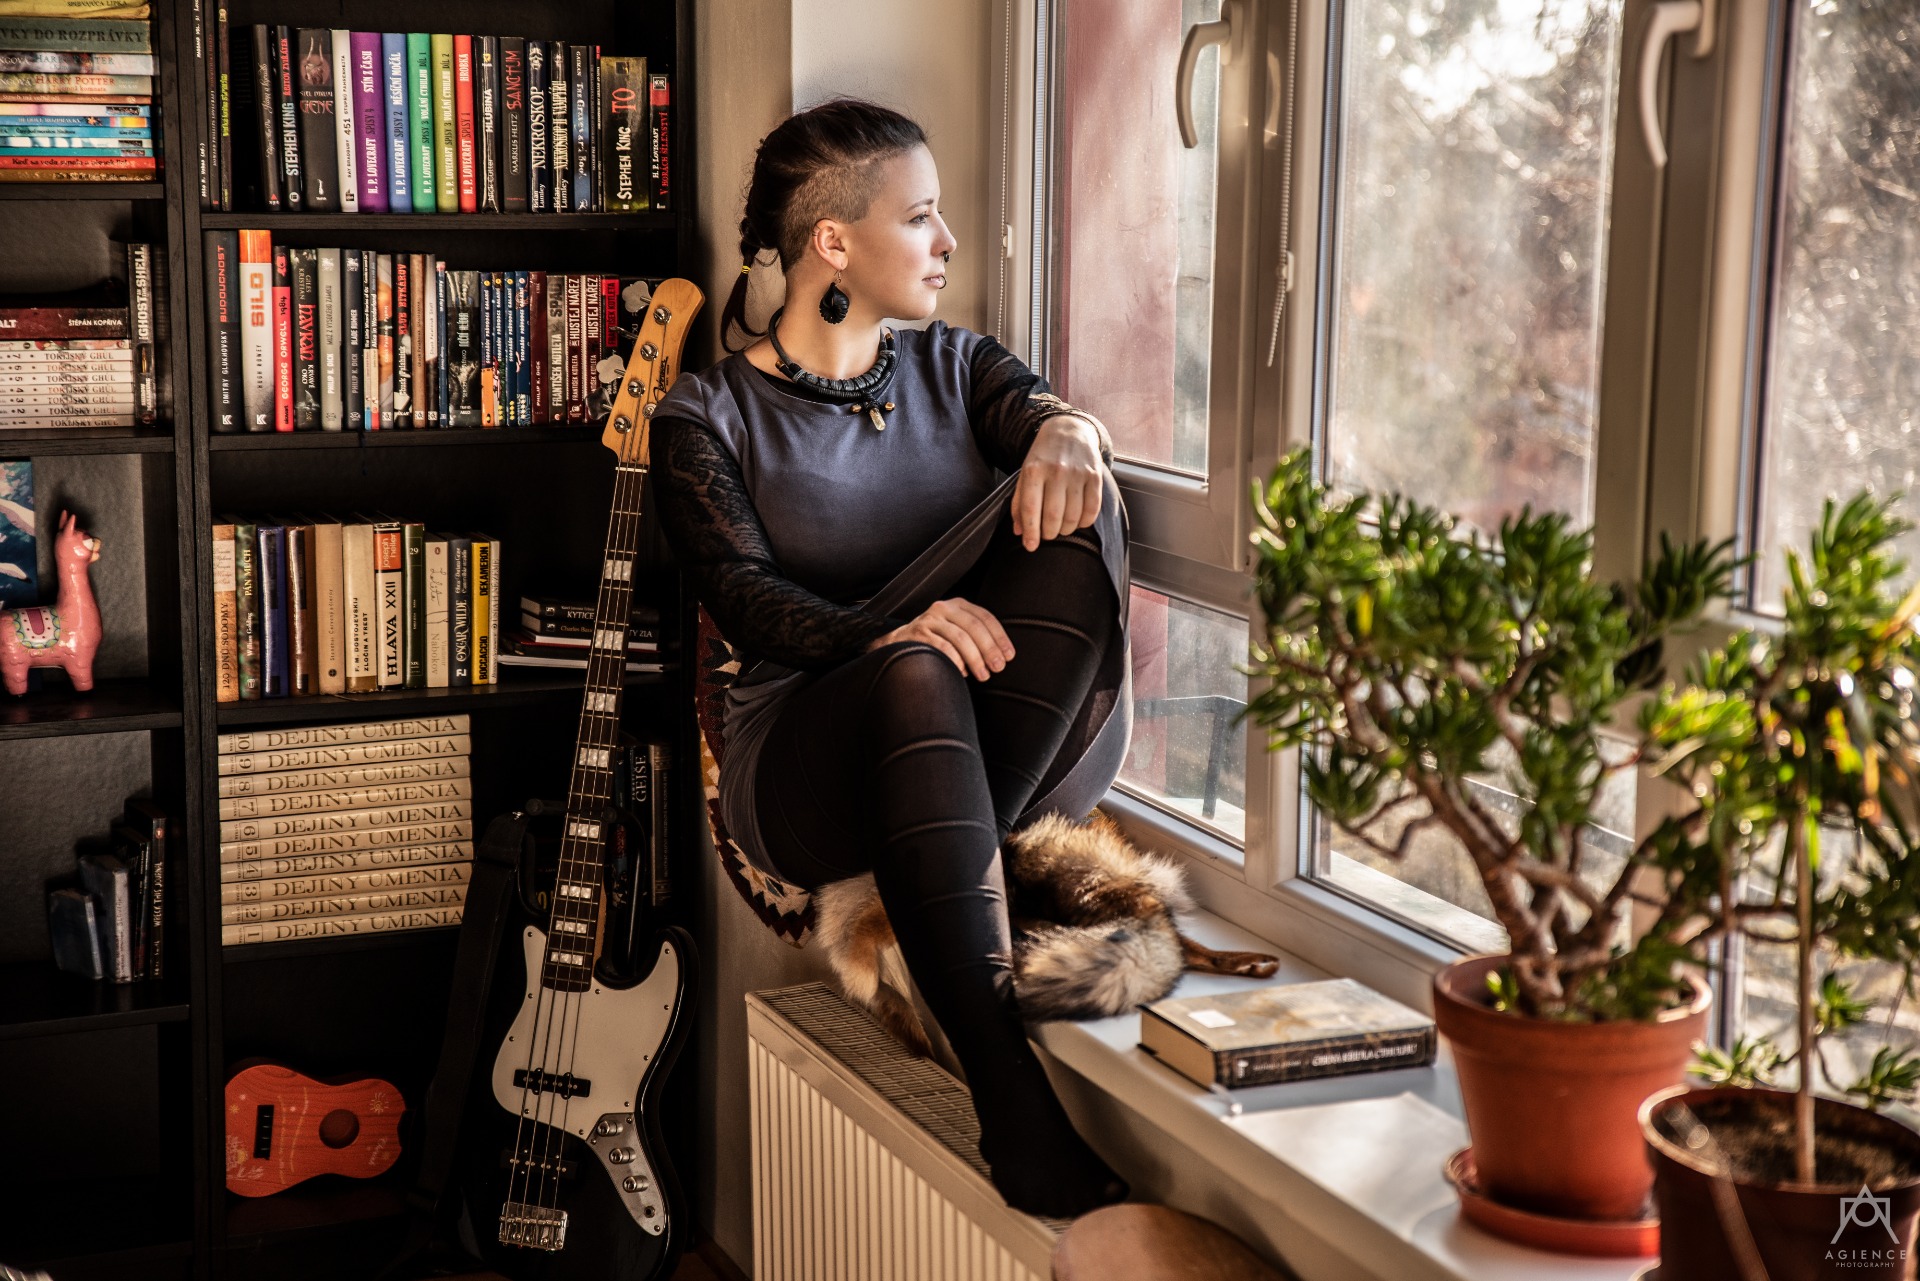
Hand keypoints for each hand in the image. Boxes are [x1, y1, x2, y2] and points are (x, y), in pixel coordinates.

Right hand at [867, 597, 1014, 679]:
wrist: (898, 645)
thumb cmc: (935, 642)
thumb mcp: (956, 631)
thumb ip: (975, 637)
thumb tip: (1001, 657)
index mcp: (958, 605)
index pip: (985, 617)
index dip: (999, 637)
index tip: (1009, 656)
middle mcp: (943, 608)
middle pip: (974, 627)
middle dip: (989, 649)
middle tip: (998, 667)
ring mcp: (929, 620)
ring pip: (960, 638)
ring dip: (975, 659)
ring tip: (983, 675)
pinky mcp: (917, 634)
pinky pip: (942, 648)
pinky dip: (955, 661)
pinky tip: (962, 672)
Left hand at [1012, 415, 1103, 551]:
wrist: (1068, 430)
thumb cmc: (1043, 457)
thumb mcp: (1025, 474)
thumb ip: (1020, 503)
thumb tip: (1019, 532)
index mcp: (1033, 471)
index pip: (1031, 509)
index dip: (1031, 532)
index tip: (1030, 547)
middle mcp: (1056, 471)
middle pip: (1053, 517)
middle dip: (1049, 533)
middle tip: (1047, 534)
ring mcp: (1077, 473)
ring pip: (1073, 517)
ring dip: (1066, 529)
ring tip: (1061, 527)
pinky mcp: (1094, 476)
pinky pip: (1092, 510)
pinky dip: (1084, 522)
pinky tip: (1078, 520)